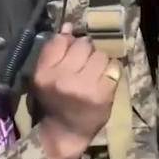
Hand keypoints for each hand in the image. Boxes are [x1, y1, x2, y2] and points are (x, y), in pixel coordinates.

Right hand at [33, 24, 118, 158]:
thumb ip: (54, 51)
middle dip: (86, 51)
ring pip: (100, 54)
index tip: (71, 51)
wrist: (66, 132)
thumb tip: (68, 26)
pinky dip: (112, 70)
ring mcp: (83, 87)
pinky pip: (114, 67)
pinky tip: (105, 79)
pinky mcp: (102, 94)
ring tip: (95, 72)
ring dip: (100, 60)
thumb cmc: (55, 100)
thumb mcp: (46, 76)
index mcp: (44, 72)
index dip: (69, 42)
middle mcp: (62, 79)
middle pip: (83, 44)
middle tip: (85, 64)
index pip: (61, 40)